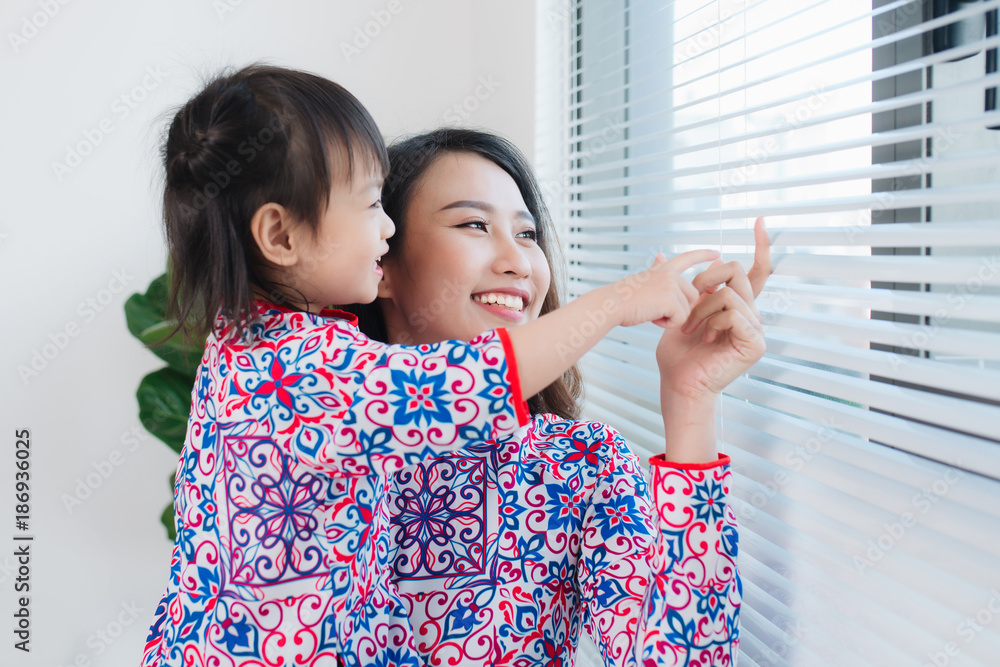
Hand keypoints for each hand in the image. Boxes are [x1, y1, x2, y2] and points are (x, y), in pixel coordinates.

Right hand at [612, 248, 719, 327]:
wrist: (611, 305)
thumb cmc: (623, 298)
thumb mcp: (644, 278)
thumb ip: (657, 269)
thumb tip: (661, 257)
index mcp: (664, 269)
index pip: (688, 258)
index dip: (703, 255)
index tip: (718, 253)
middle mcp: (669, 274)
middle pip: (692, 296)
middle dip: (678, 309)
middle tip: (655, 310)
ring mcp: (671, 285)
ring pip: (687, 309)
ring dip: (670, 318)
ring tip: (650, 312)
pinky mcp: (671, 300)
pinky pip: (680, 319)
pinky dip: (667, 324)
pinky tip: (652, 317)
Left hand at [656, 218, 769, 398]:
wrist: (678, 382)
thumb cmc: (676, 353)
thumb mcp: (675, 310)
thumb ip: (680, 284)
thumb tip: (674, 255)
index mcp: (738, 305)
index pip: (756, 269)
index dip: (761, 245)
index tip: (759, 220)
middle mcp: (752, 314)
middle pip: (737, 271)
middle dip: (705, 280)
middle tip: (688, 301)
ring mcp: (757, 329)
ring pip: (729, 293)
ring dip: (701, 308)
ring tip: (689, 329)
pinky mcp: (755, 343)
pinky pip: (733, 312)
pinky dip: (711, 321)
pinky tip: (705, 338)